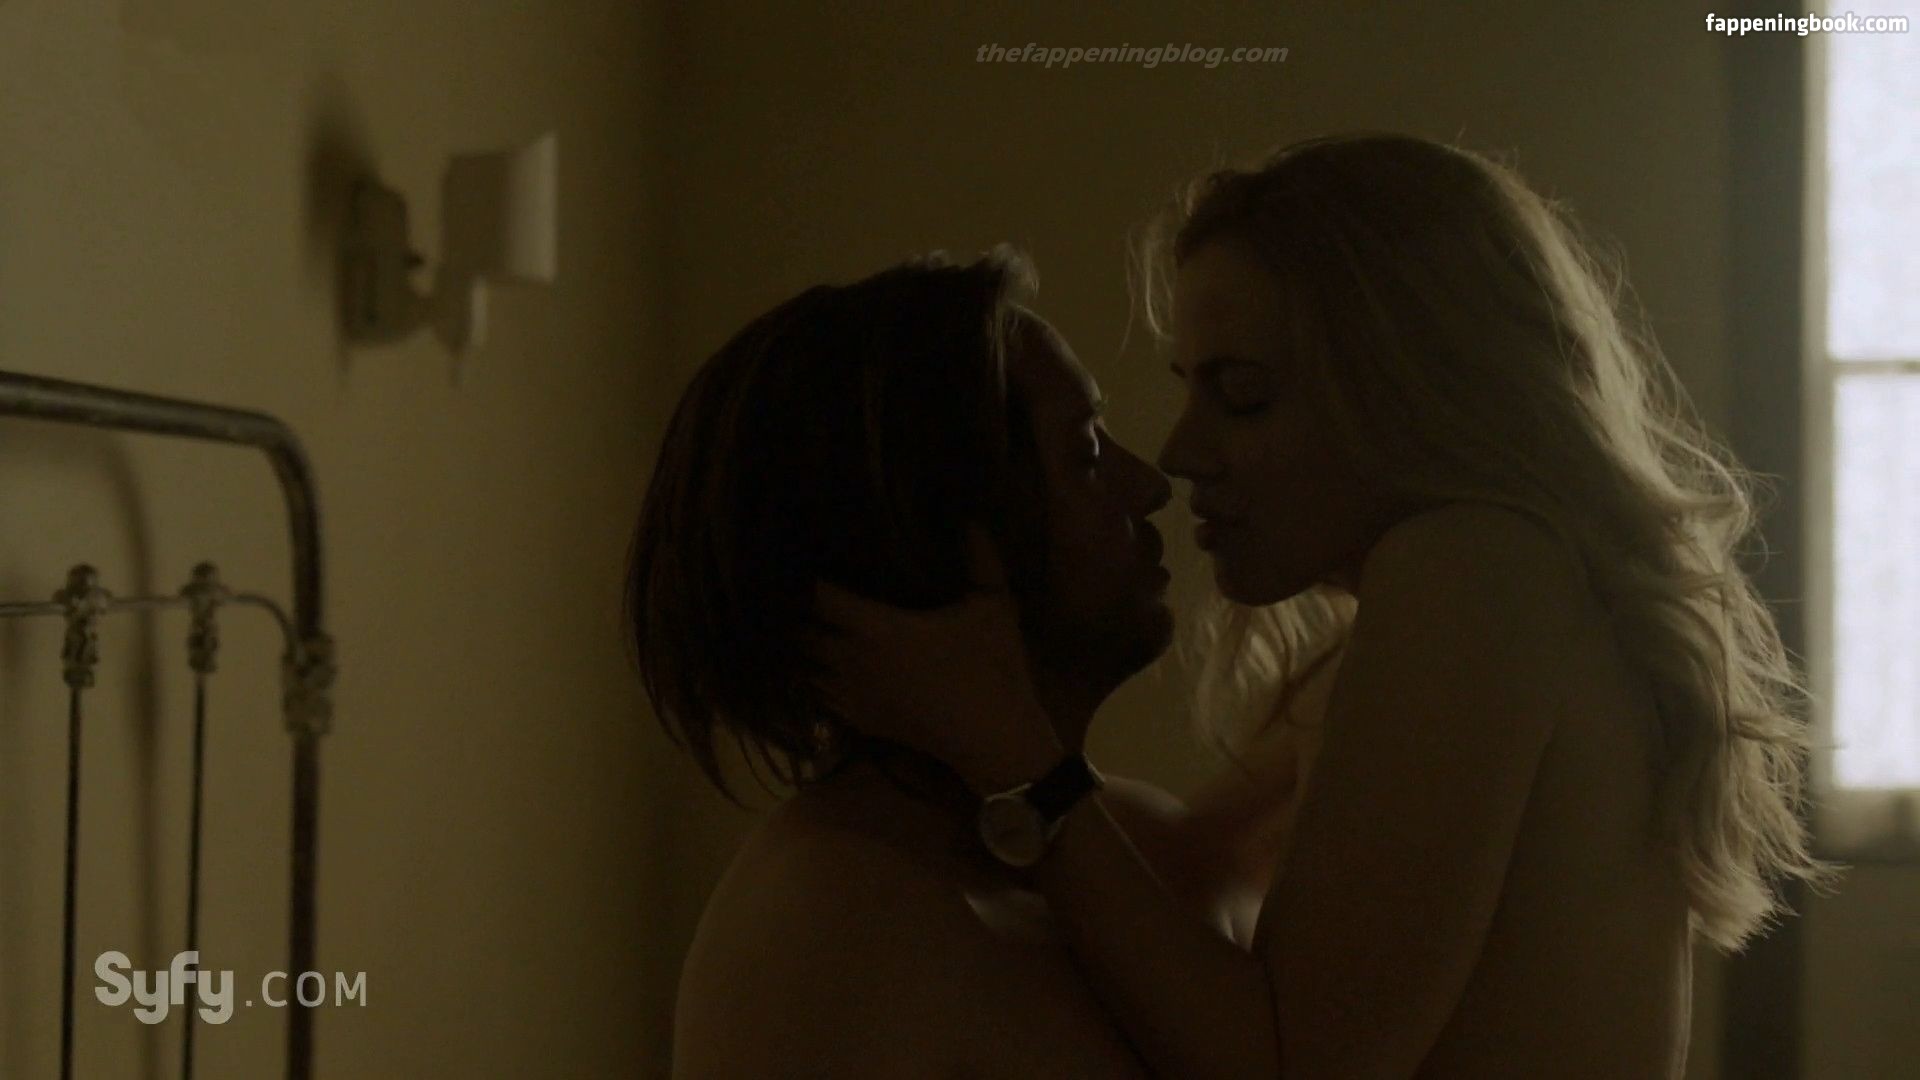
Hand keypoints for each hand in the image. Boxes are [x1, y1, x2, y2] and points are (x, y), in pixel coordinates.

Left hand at [806, 526, 1062, 789]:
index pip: (820, 598)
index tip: (796, 561)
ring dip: (798, 650)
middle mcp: (853, 661)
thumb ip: (980, 558)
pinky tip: (816, 667)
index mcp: (876, 628)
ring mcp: (854, 696)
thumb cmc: (991, 668)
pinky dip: (811, 681)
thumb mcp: (993, 606)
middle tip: (786, 591)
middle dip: (791, 614)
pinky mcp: (862, 721)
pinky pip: (819, 698)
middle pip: (801, 634)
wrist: (994, 740)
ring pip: (803, 669)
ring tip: (794, 626)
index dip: (803, 580)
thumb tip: (972, 516)